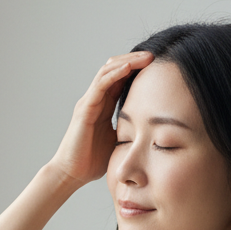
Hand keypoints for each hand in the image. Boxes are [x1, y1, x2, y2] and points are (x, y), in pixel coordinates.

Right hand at [48, 51, 153, 186]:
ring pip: (107, 72)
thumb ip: (129, 129)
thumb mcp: (118, 140)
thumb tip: (151, 128)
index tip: (158, 65)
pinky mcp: (84, 109)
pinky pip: (100, 85)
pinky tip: (128, 67)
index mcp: (104, 106)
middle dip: (134, 59)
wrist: (72, 174)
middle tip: (155, 55)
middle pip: (114, 69)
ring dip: (127, 61)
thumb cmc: (92, 161)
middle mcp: (95, 100)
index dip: (137, 69)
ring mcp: (88, 102)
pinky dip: (114, 74)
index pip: (121, 79)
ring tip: (146, 57)